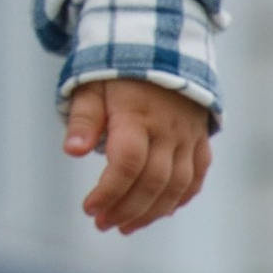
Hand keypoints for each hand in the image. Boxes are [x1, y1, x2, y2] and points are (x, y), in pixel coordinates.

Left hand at [64, 75, 212, 233]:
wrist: (162, 45)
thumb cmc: (117, 70)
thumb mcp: (90, 85)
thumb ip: (83, 119)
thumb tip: (72, 151)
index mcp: (136, 115)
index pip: (126, 163)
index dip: (108, 192)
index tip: (88, 208)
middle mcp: (167, 128)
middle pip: (153, 181)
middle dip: (126, 209)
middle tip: (102, 224)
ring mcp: (188, 135)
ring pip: (178, 185)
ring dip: (151, 212)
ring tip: (125, 226)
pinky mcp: (200, 139)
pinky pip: (197, 176)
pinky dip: (180, 198)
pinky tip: (160, 212)